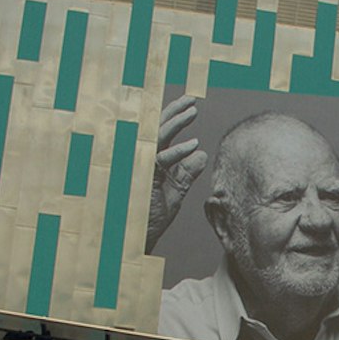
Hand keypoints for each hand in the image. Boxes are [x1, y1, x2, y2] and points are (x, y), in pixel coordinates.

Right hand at [147, 92, 209, 244]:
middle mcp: (141, 160)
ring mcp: (139, 168)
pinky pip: (159, 160)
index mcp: (149, 161)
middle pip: (156, 128)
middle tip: (191, 99)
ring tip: (193, 112)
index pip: (161, 132)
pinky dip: (176, 152)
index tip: (191, 105)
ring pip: (155, 137)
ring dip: (174, 123)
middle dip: (173, 111)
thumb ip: (186, 173)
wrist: (136, 240)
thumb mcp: (175, 192)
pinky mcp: (141, 179)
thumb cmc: (150, 218)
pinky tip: (193, 145)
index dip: (174, 116)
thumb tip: (202, 154)